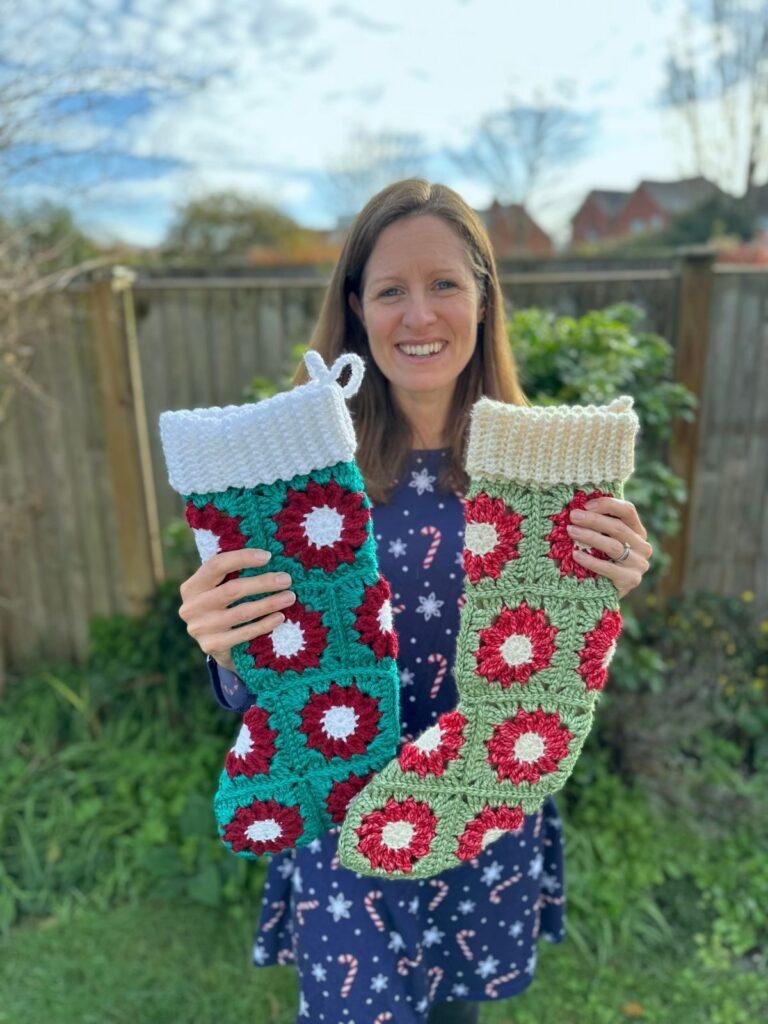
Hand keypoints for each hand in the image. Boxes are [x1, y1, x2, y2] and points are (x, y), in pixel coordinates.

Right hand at [178, 548, 295, 671]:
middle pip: (232, 590)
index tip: (268, 556)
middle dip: (263, 583)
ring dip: (269, 603)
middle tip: (286, 580)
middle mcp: (191, 607)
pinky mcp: (212, 646)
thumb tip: (268, 555)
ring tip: (289, 597)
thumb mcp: (220, 589)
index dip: (242, 558)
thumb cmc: (224, 607)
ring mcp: (200, 628)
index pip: (216, 565)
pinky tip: (279, 617)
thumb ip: (233, 574)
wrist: (216, 646)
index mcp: (192, 586)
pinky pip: (244, 633)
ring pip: (241, 612)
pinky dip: (264, 625)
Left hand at [566, 496, 652, 599]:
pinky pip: (608, 568)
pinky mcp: (631, 580)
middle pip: (618, 528)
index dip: (607, 505)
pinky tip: (576, 555)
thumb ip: (599, 524)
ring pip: (614, 546)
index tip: (585, 505)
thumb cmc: (601, 559)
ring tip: (571, 531)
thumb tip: (578, 506)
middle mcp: (643, 546)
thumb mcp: (603, 539)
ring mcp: (639, 564)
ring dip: (590, 536)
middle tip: (573, 517)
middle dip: (593, 520)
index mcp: (638, 531)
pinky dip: (590, 560)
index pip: (628, 511)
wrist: (604, 592)